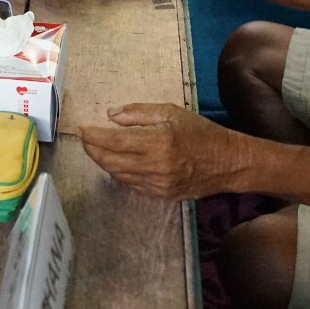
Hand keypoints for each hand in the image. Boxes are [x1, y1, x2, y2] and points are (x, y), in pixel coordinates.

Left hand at [78, 104, 246, 200]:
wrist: (228, 163)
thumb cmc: (201, 132)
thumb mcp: (172, 112)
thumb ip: (139, 113)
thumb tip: (110, 115)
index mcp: (158, 142)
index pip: (113, 142)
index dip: (93, 136)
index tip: (81, 129)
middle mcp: (155, 166)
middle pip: (110, 161)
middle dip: (92, 149)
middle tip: (85, 138)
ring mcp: (158, 185)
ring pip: (118, 175)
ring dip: (103, 162)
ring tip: (97, 148)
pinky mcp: (161, 195)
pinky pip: (131, 184)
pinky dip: (119, 173)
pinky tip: (117, 162)